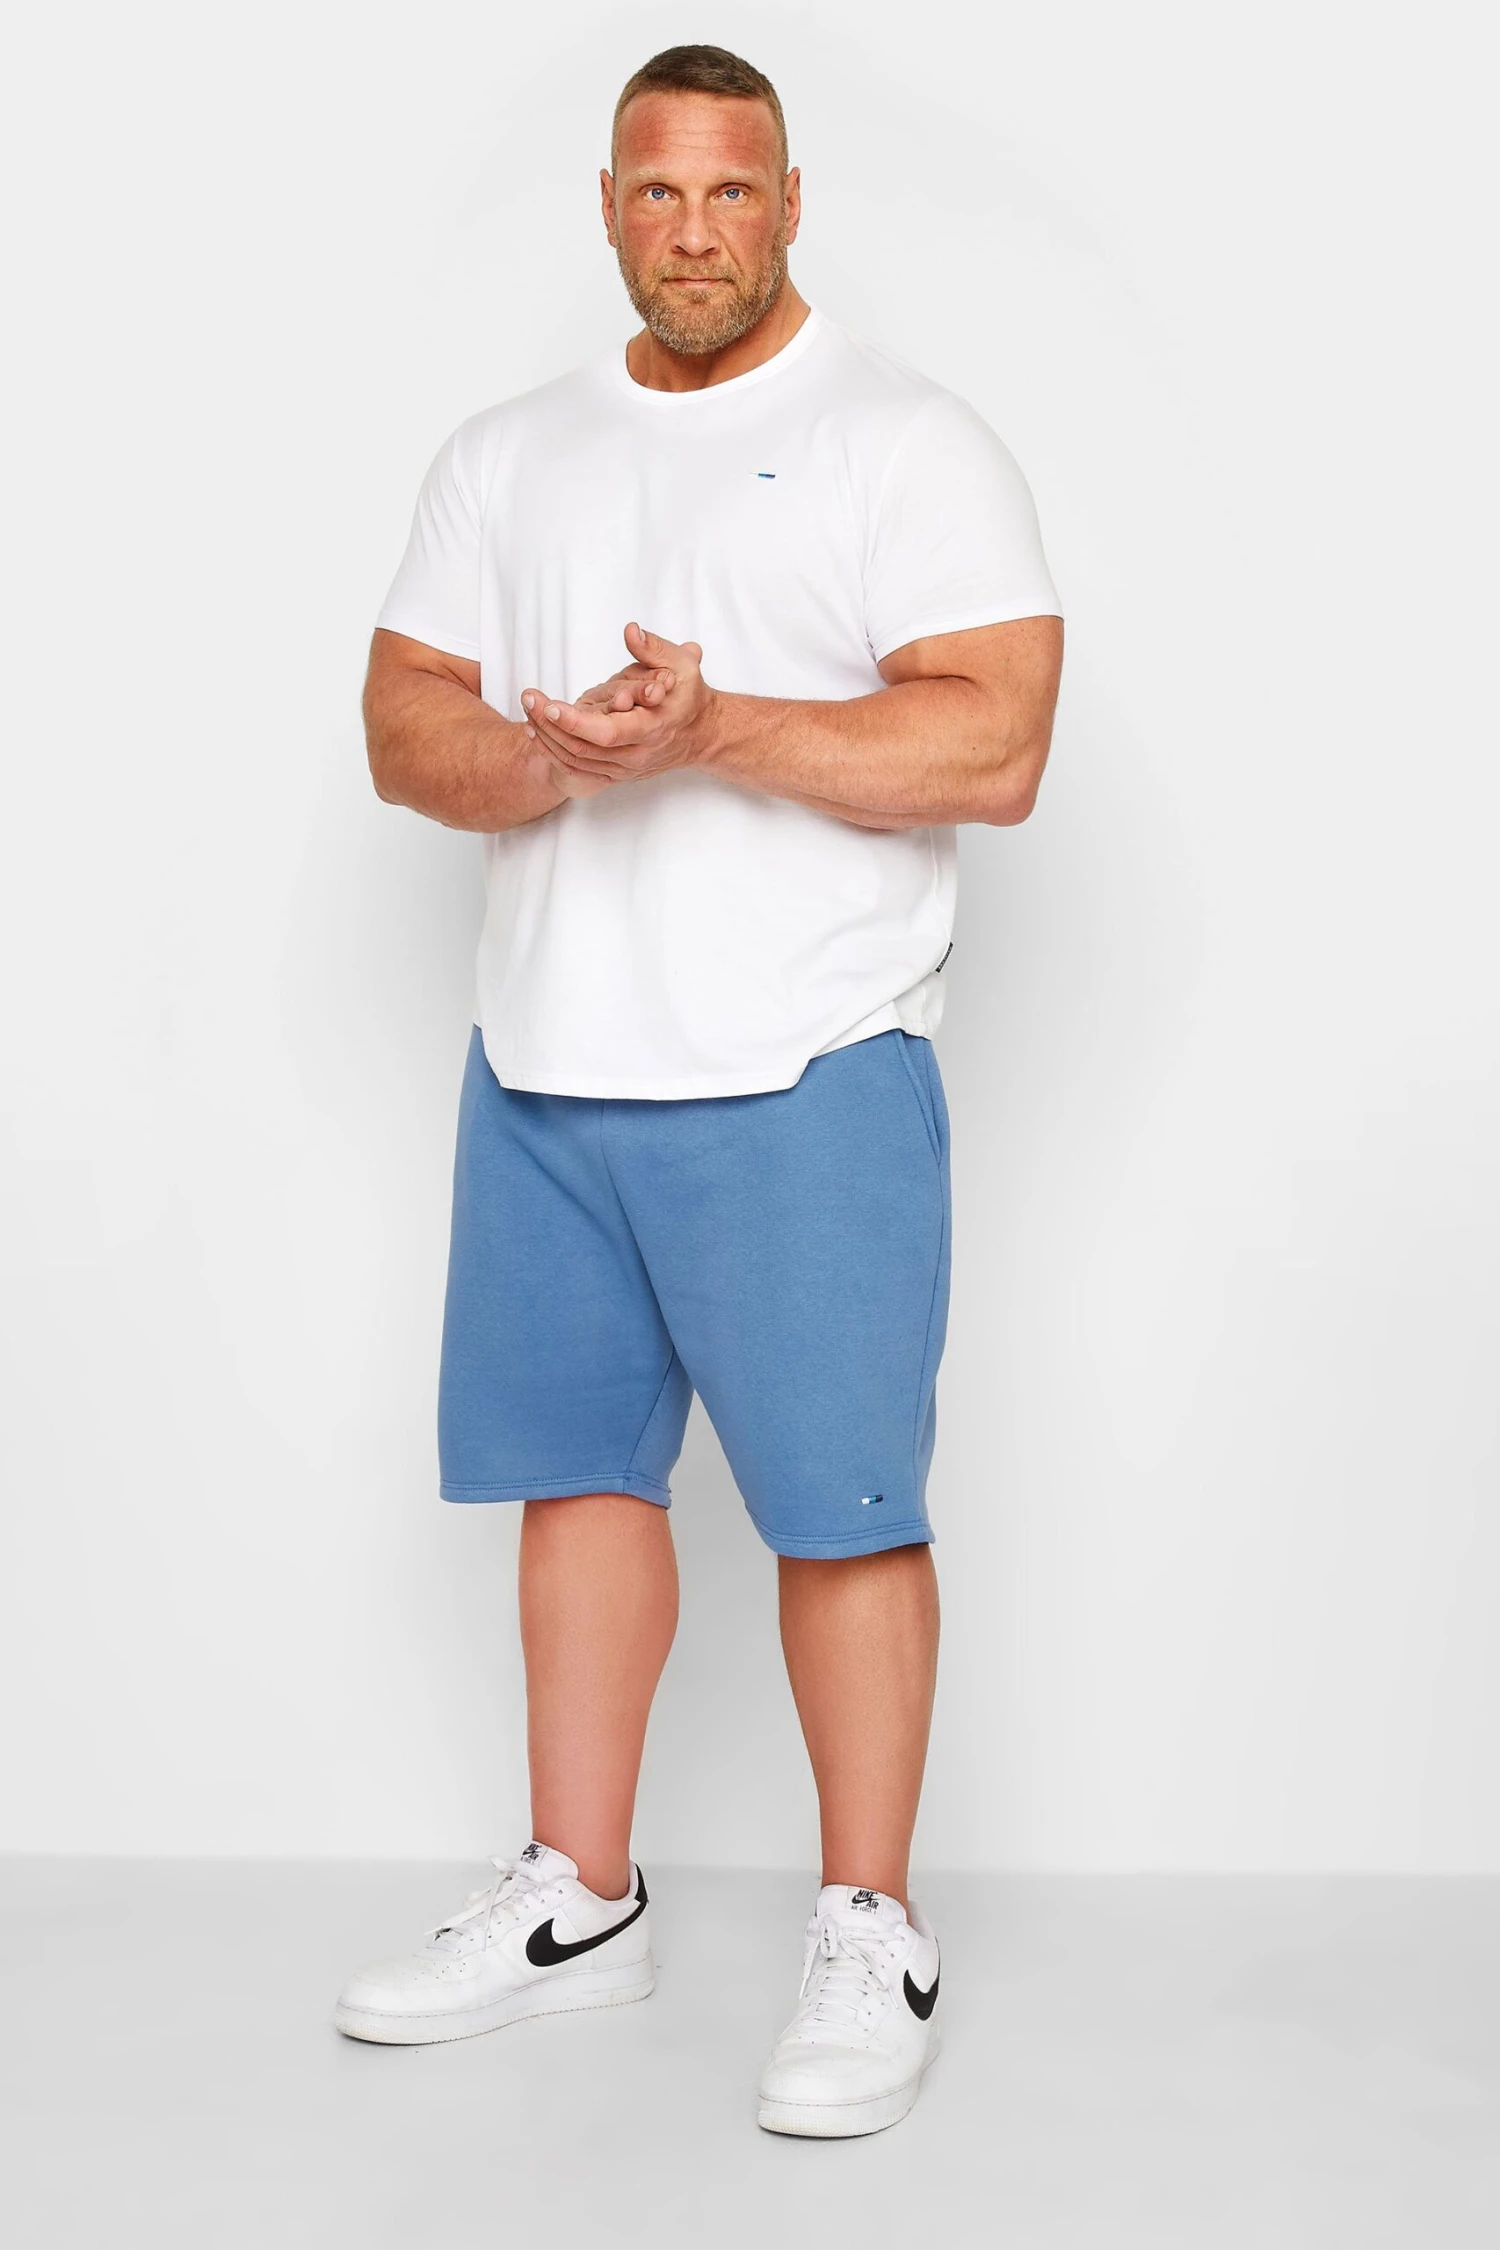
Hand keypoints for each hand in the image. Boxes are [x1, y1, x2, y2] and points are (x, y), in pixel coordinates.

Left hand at [521, 623, 719, 784]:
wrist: (702, 734)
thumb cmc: (689, 695)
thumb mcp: (681, 665)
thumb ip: (653, 648)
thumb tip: (631, 630)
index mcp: (652, 729)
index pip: (606, 733)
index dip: (575, 722)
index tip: (550, 703)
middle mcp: (636, 755)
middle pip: (583, 749)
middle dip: (550, 725)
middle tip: (527, 699)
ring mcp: (625, 769)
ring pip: (576, 761)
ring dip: (547, 739)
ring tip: (526, 713)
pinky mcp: (616, 773)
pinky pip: (578, 770)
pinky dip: (554, 753)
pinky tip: (536, 733)